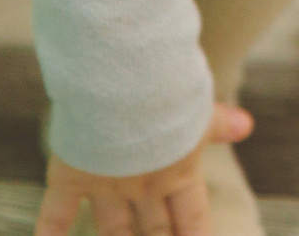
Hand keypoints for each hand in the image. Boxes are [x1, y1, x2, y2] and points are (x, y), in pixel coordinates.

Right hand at [34, 105, 253, 235]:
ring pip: (112, 230)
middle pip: (155, 232)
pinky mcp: (71, 175)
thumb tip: (248, 126)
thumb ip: (218, 123)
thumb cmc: (167, 87)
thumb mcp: (197, 106)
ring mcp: (105, 185)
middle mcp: (143, 187)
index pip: (193, 220)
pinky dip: (50, 231)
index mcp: (179, 172)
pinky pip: (56, 211)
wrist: (124, 78)